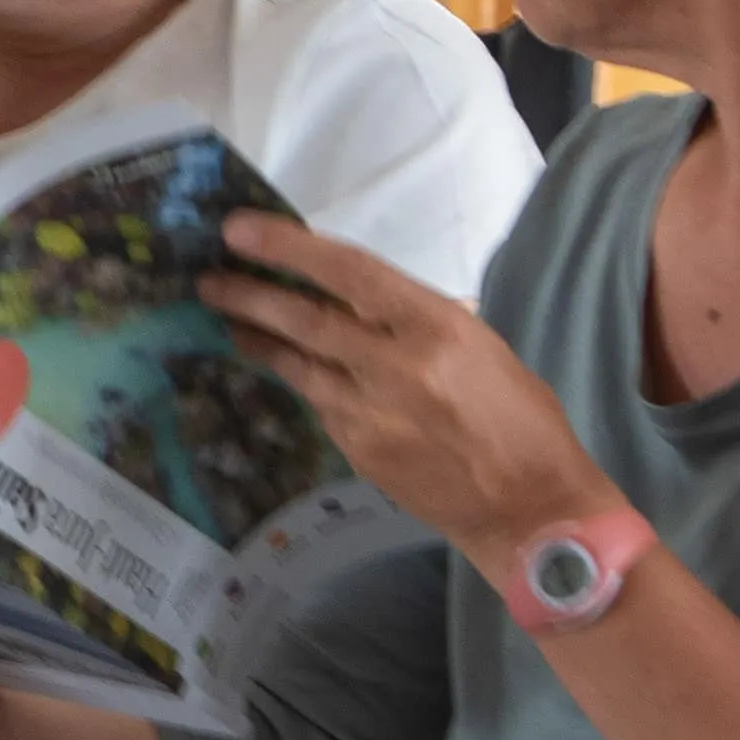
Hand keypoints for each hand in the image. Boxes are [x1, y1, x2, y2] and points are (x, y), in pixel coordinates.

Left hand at [202, 212, 594, 553]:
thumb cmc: (522, 419)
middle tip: (209, 278)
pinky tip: (285, 368)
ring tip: (226, 319)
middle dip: (248, 294)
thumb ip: (423, 320)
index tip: (240, 230)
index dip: (288, 248)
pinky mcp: (356, 450)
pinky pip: (317, 404)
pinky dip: (300, 380)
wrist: (530, 508)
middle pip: (304, 319)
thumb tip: (371, 298)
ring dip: (257, 339)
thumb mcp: (483, 347)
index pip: (349, 272)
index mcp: (437, 327)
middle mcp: (395, 365)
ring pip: (297, 364)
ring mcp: (370, 412)